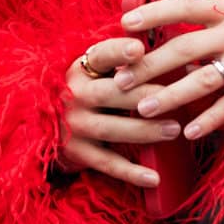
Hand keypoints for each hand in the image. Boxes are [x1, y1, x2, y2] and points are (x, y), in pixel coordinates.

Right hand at [56, 32, 185, 188]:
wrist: (43, 126)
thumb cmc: (87, 93)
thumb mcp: (96, 70)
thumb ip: (126, 61)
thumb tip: (180, 45)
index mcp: (81, 68)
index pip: (100, 55)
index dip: (118, 52)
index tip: (138, 47)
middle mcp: (73, 94)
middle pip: (111, 94)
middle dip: (145, 96)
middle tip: (177, 98)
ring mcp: (73, 124)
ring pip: (111, 129)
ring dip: (144, 131)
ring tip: (175, 130)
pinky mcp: (75, 152)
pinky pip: (107, 163)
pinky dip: (131, 173)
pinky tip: (153, 178)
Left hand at [112, 0, 223, 143]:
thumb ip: (206, 21)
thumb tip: (160, 36)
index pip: (185, 6)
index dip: (154, 13)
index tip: (125, 23)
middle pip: (185, 47)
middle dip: (149, 65)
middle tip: (120, 80)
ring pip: (204, 80)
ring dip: (171, 95)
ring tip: (143, 109)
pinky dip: (211, 119)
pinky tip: (188, 131)